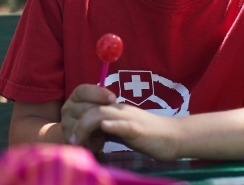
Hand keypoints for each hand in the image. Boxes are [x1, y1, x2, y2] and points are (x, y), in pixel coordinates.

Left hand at [62, 84, 181, 160]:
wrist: (173, 136)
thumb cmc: (146, 134)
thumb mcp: (120, 128)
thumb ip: (103, 127)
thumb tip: (84, 135)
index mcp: (112, 108)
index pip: (86, 101)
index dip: (74, 115)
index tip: (71, 134)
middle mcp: (117, 109)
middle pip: (89, 107)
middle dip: (75, 124)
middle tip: (70, 141)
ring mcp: (128, 118)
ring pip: (100, 113)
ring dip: (84, 126)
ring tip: (76, 141)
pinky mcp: (139, 129)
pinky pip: (124, 124)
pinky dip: (113, 125)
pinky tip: (105, 127)